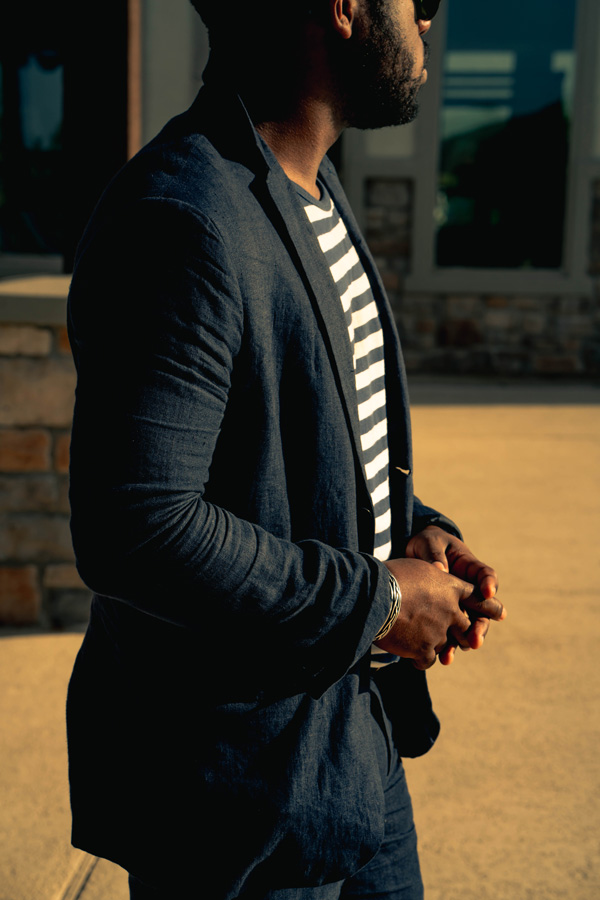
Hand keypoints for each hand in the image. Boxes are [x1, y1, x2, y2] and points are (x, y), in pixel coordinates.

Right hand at [377, 557, 504, 669]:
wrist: (375, 596)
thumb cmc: (391, 576)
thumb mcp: (418, 567)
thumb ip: (432, 574)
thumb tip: (439, 570)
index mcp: (450, 587)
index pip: (476, 596)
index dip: (489, 605)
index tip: (501, 613)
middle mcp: (451, 610)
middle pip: (468, 626)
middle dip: (471, 634)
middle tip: (473, 641)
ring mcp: (439, 632)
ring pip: (447, 645)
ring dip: (438, 646)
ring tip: (428, 646)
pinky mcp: (424, 649)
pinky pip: (429, 660)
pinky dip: (422, 659)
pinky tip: (413, 657)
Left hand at [405, 526, 503, 663]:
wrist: (412, 554)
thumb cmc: (426, 543)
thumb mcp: (429, 542)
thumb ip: (434, 554)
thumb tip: (440, 568)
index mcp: (469, 567)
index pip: (486, 576)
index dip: (489, 584)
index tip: (488, 592)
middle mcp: (468, 590)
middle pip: (482, 611)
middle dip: (480, 627)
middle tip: (475, 640)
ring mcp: (457, 605)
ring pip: (467, 628)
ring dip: (463, 643)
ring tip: (453, 655)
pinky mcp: (443, 617)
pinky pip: (450, 634)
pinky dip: (447, 647)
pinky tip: (442, 658)